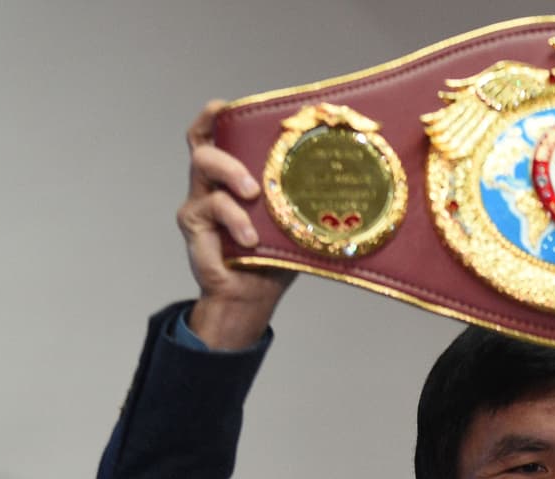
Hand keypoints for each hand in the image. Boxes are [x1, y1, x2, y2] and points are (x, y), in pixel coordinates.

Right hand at [177, 100, 294, 348]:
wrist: (250, 297)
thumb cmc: (274, 257)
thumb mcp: (296, 222)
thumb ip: (310, 198)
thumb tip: (360, 175)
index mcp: (234, 175)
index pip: (216, 132)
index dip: (217, 114)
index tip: (231, 105)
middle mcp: (212, 182)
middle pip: (203, 142)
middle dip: (226, 138)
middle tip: (255, 171)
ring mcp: (199, 200)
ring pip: (203, 164)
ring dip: (231, 173)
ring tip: (254, 194)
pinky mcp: (194, 224)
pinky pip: (212, 207)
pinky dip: (236, 220)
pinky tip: (252, 238)